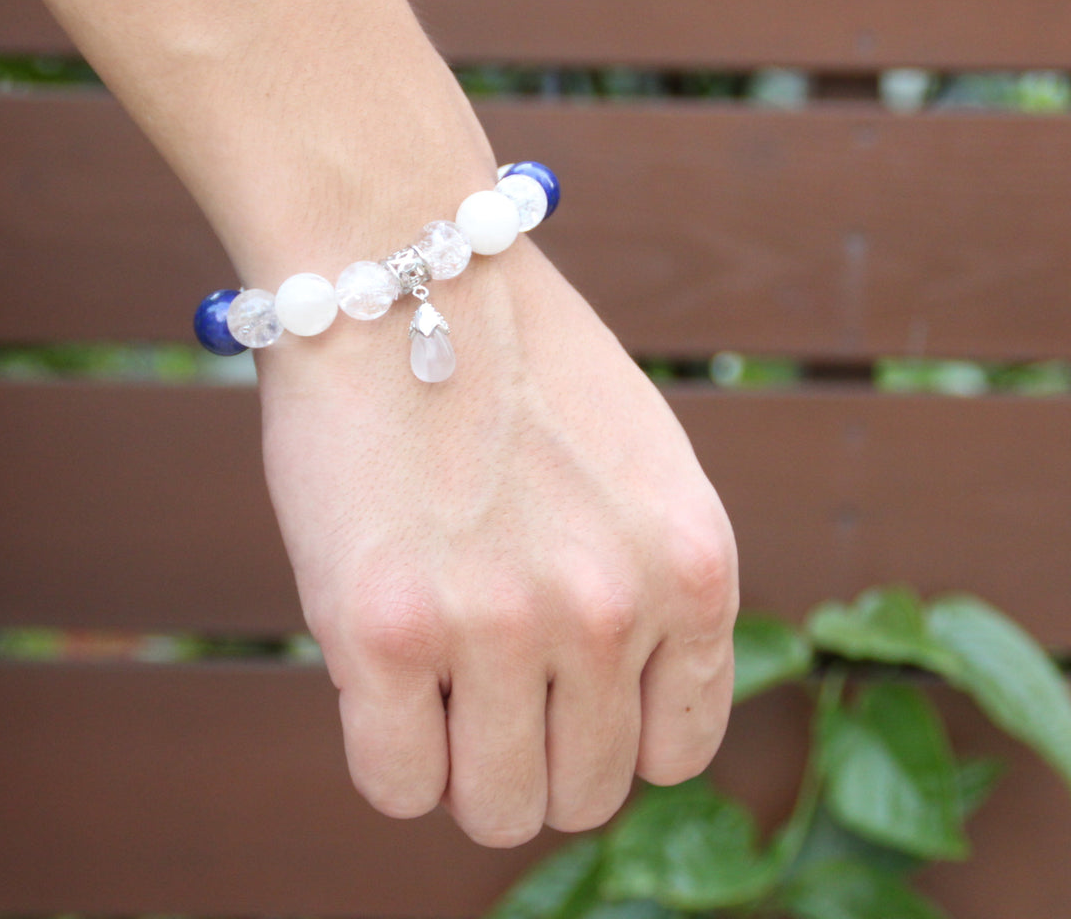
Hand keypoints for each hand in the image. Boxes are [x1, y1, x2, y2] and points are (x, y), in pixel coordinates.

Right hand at [258, 236, 737, 846]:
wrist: (405, 264)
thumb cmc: (513, 361)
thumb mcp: (641, 465)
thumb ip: (651, 584)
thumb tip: (613, 700)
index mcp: (693, 567)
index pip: (677, 753)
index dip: (607, 731)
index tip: (559, 692)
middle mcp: (612, 607)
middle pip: (583, 793)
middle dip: (531, 753)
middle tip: (479, 676)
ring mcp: (501, 624)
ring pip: (493, 806)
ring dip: (459, 759)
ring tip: (430, 669)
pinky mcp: (384, 630)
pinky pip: (396, 786)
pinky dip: (388, 749)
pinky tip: (377, 669)